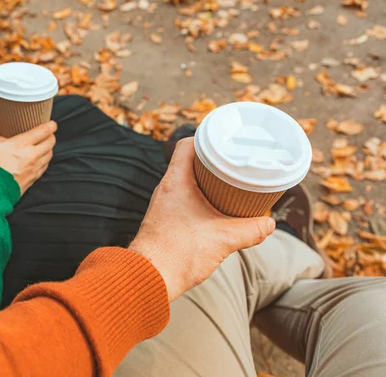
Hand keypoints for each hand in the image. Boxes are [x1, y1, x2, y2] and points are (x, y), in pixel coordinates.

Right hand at [0, 116, 56, 194]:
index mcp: (21, 145)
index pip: (43, 131)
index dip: (50, 125)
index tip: (51, 123)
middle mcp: (31, 156)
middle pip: (50, 142)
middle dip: (51, 136)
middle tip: (46, 133)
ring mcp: (34, 169)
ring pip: (49, 155)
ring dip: (48, 148)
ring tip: (42, 145)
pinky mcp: (33, 179)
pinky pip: (45, 167)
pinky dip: (44, 160)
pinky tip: (38, 159)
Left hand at [129, 138, 275, 301]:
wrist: (149, 279)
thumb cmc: (178, 254)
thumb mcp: (223, 239)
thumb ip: (250, 230)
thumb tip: (268, 225)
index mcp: (175, 182)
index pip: (186, 145)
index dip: (206, 138)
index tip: (227, 142)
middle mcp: (166, 190)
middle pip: (189, 163)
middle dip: (213, 162)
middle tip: (236, 165)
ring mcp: (163, 206)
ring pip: (187, 183)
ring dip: (207, 183)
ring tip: (230, 186)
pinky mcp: (164, 221)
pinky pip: (184, 201)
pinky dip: (200, 200)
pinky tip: (215, 211)